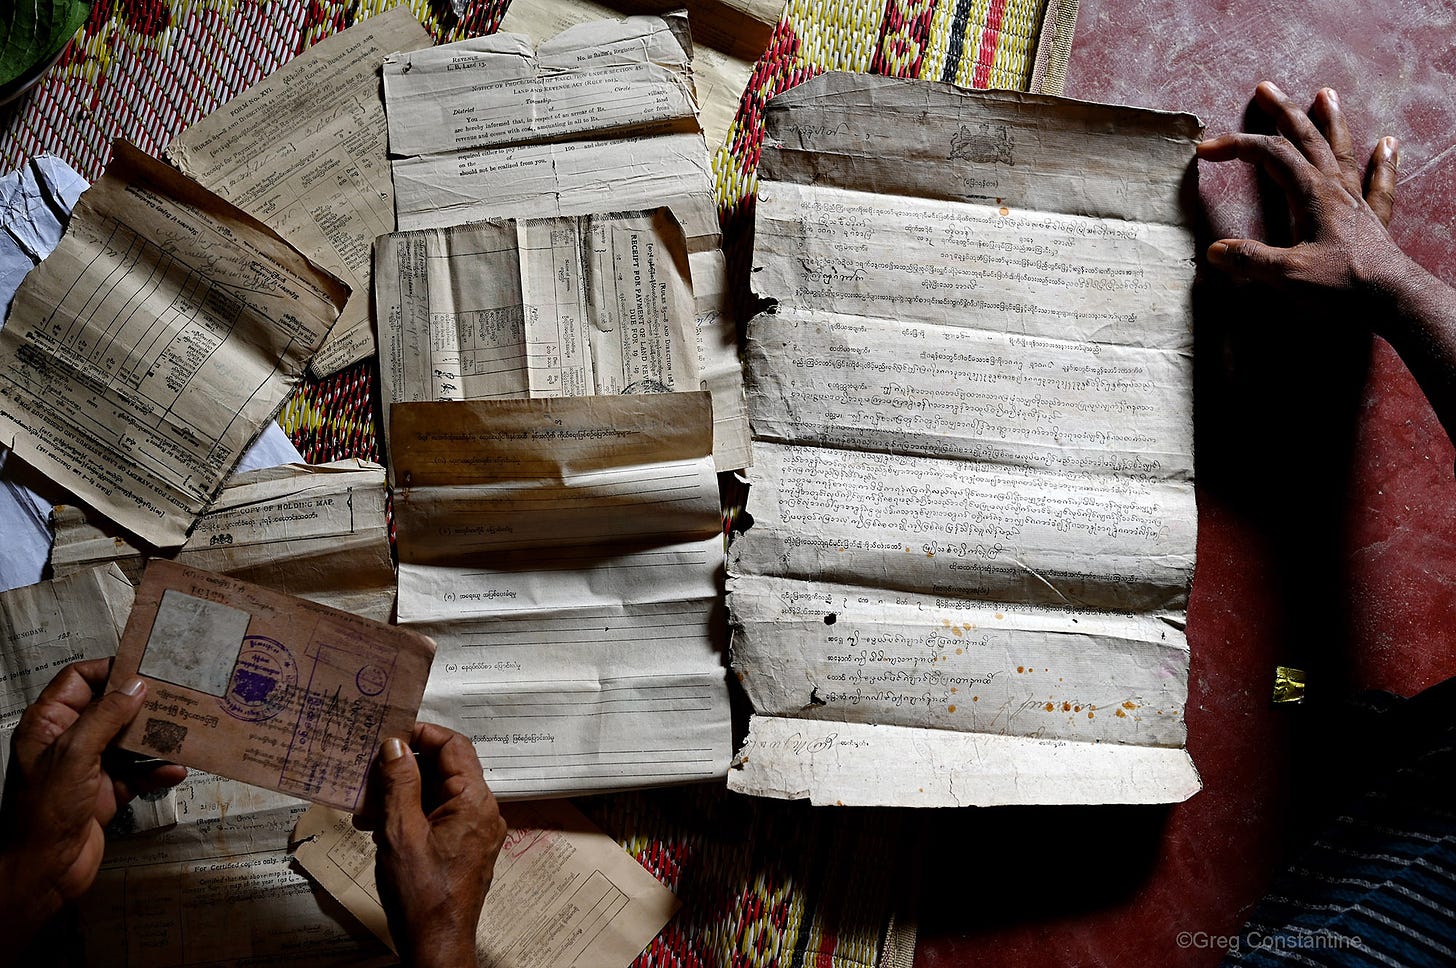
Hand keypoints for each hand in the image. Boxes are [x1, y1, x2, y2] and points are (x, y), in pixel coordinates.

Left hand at [0, 659, 185, 936]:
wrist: (44, 870)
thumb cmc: (47, 808)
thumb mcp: (74, 754)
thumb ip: (106, 716)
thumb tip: (137, 685)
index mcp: (49, 724)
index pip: (78, 680)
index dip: (110, 670)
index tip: (147, 667)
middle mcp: (69, 741)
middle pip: (110, 708)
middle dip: (142, 703)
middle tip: (178, 692)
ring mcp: (88, 767)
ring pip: (127, 740)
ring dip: (155, 737)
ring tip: (186, 728)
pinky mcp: (106, 792)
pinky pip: (137, 773)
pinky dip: (156, 770)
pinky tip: (177, 770)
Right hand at [356, 723, 505, 967]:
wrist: (435, 945)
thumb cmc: (423, 896)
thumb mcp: (401, 832)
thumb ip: (400, 783)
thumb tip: (396, 745)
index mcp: (475, 801)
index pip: (454, 746)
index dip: (423, 734)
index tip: (391, 734)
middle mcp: (481, 812)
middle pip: (444, 769)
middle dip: (404, 769)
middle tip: (370, 771)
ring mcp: (473, 831)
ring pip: (436, 795)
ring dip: (401, 795)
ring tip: (366, 806)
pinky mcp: (461, 848)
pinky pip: (436, 817)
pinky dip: (409, 815)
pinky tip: (378, 827)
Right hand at [1197, 82, 1409, 304]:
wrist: (1391, 299)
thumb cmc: (1341, 286)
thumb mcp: (1286, 275)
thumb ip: (1250, 259)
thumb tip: (1215, 251)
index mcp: (1311, 194)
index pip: (1270, 155)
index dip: (1236, 147)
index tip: (1206, 151)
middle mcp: (1334, 189)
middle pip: (1305, 140)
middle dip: (1283, 113)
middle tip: (1267, 89)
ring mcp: (1356, 201)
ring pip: (1340, 150)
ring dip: (1330, 121)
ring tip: (1325, 95)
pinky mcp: (1373, 220)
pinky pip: (1379, 182)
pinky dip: (1383, 161)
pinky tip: (1389, 144)